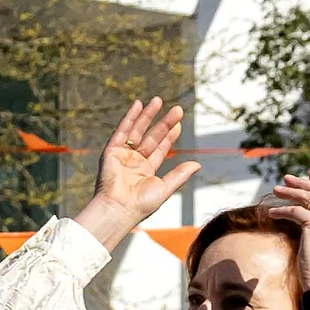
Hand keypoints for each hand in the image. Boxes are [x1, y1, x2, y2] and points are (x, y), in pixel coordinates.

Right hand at [71, 97, 201, 252]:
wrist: (119, 209)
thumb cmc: (141, 204)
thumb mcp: (165, 187)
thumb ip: (180, 174)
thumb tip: (197, 164)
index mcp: (146, 171)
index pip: (160, 148)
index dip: (169, 135)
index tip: (179, 124)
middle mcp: (134, 162)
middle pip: (151, 137)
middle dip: (163, 123)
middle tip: (177, 109)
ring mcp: (122, 155)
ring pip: (137, 131)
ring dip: (148, 115)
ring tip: (158, 101)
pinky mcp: (111, 151)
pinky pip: (122, 131)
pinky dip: (129, 118)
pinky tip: (138, 105)